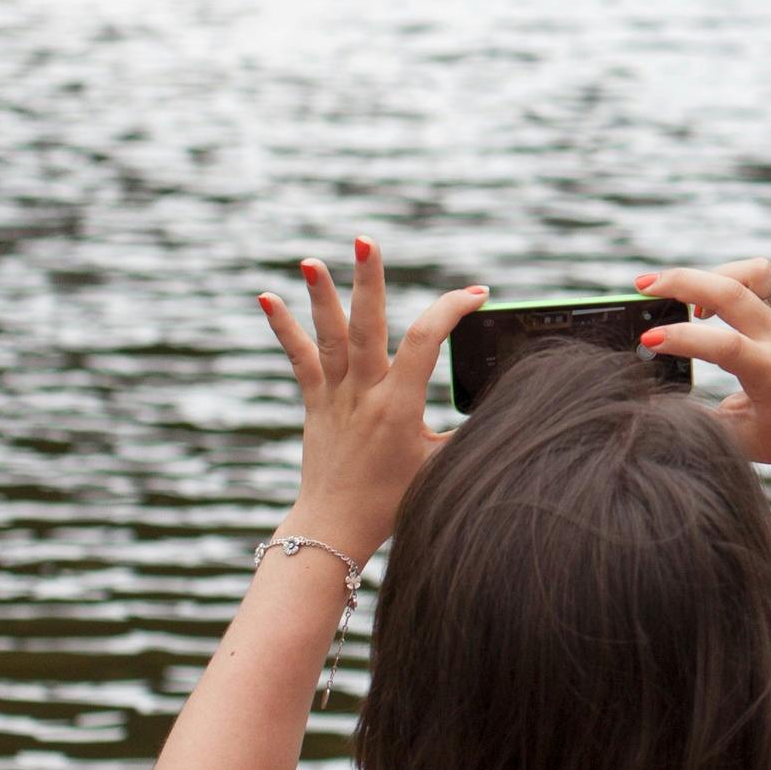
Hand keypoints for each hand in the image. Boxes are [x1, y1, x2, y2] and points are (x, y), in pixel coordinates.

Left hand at [260, 238, 475, 558]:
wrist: (335, 528)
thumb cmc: (394, 502)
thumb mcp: (441, 465)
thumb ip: (467, 431)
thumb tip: (503, 407)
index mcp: (399, 405)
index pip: (429, 341)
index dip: (454, 309)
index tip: (477, 293)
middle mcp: (364, 393)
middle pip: (367, 326)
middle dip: (368, 281)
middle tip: (365, 240)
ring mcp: (335, 396)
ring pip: (328, 337)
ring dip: (320, 295)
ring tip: (311, 260)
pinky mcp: (315, 403)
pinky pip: (299, 359)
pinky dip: (284, 327)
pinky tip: (267, 297)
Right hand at [635, 262, 770, 479]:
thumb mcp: (737, 439)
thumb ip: (696, 418)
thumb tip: (649, 403)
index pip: (725, 345)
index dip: (683, 339)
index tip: (646, 341)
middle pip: (733, 291)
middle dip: (682, 282)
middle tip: (642, 287)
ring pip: (753, 272)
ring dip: (710, 273)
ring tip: (681, 298)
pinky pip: (763, 277)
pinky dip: (730, 278)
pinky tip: (709, 304)